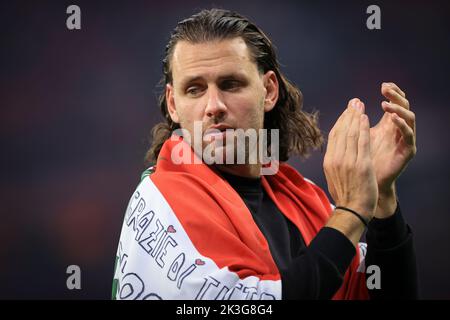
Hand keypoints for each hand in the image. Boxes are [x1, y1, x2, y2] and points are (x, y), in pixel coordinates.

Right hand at [324, 98, 377, 219]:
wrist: (352, 210)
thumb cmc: (346, 196)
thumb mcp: (334, 177)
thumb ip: (335, 162)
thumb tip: (336, 152)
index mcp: (329, 161)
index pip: (334, 135)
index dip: (341, 121)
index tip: (346, 112)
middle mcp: (336, 159)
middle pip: (341, 131)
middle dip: (348, 114)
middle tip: (354, 102)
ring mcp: (348, 162)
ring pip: (351, 133)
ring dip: (355, 117)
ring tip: (360, 105)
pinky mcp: (361, 165)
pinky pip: (362, 142)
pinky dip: (363, 128)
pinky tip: (365, 118)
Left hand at [370, 82, 416, 216]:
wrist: (367, 184)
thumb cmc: (362, 160)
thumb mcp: (359, 136)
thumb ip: (358, 121)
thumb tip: (352, 102)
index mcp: (389, 124)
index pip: (395, 102)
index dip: (392, 92)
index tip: (383, 84)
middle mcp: (399, 130)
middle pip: (404, 106)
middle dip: (396, 95)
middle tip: (385, 88)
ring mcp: (404, 140)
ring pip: (409, 118)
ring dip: (398, 108)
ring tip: (386, 103)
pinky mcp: (408, 150)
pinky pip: (408, 134)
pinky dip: (401, 124)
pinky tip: (391, 118)